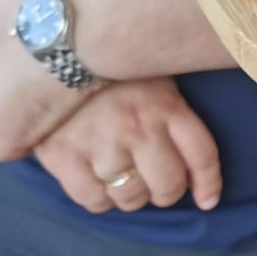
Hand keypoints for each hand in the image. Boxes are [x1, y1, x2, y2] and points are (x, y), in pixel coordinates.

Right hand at [33, 77, 222, 213]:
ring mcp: (100, 142)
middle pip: (168, 185)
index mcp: (164, 105)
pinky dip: (99, 201)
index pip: (201, 155)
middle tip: (156, 186)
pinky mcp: (63, 156)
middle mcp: (137, 126)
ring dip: (132, 197)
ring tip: (123, 180)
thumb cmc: (110, 73)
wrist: (47, 54)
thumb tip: (193, 165)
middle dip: (166, 193)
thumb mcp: (152, 78)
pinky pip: (93, 201)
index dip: (208, 184)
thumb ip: (173, 112)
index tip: (207, 200)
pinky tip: (97, 184)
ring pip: (131, 197)